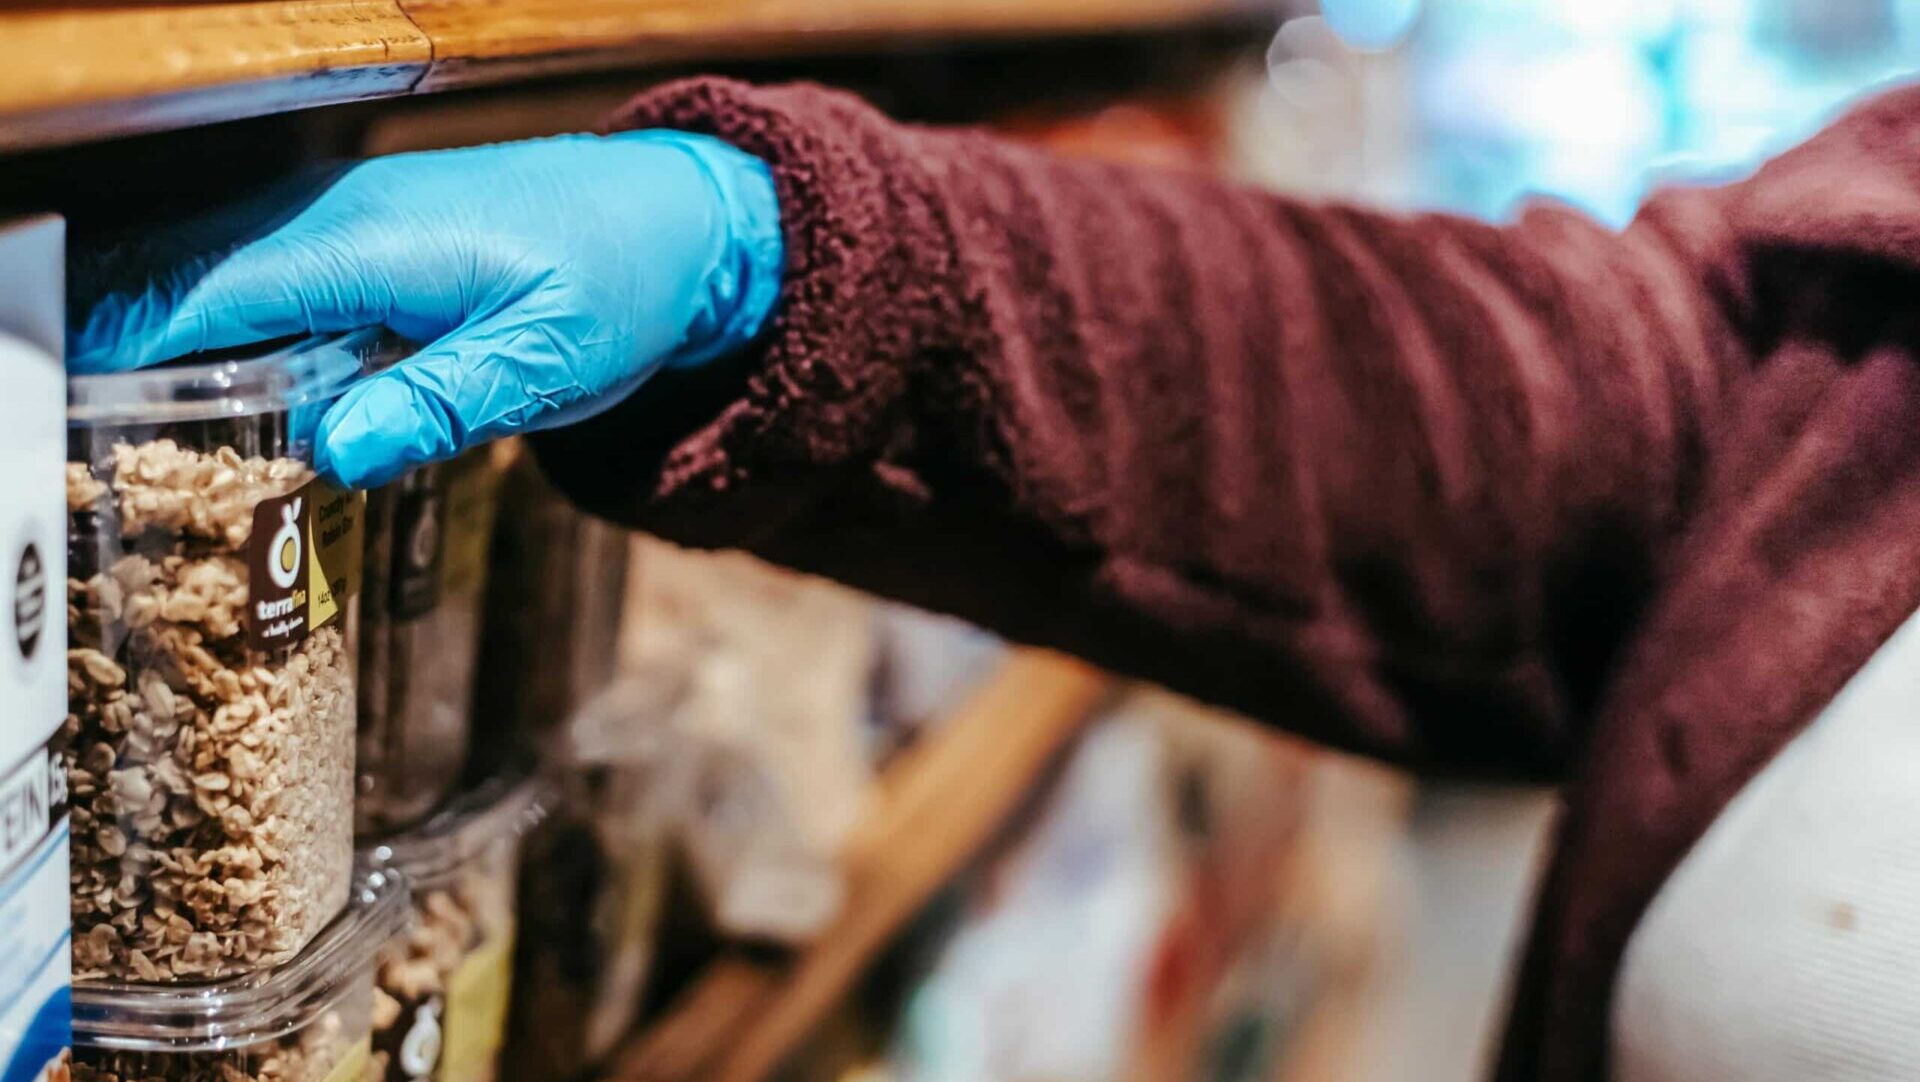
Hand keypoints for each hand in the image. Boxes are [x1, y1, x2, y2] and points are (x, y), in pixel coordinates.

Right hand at [69, 131, 782, 487]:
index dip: (134, 350)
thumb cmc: (622, 283)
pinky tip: (226, 387)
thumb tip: (333, 452)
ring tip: (141, 431)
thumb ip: (439, 404)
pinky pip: (272, 274)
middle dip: (134, 351)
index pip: (215, 292)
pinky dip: (232, 323)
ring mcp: (353, 216)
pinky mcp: (372, 233)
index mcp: (374, 244)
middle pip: (195, 276)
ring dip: (178, 340)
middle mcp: (344, 215)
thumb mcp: (546, 361)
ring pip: (226, 272)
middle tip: (102, 447)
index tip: (84, 414)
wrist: (679, 219)